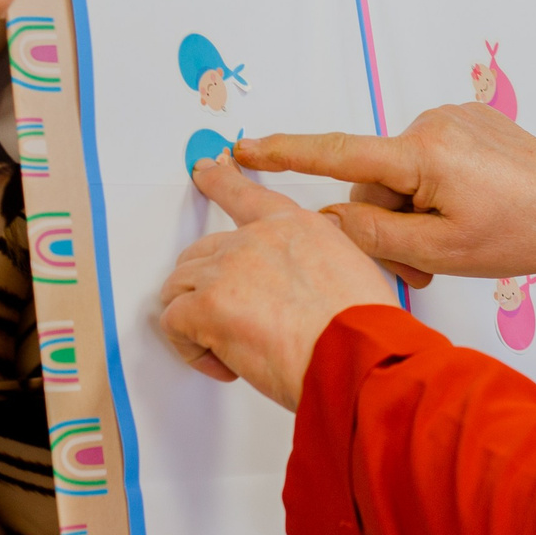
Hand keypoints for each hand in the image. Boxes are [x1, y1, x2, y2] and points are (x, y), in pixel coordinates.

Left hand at [159, 159, 401, 409]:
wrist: (358, 355)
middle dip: (206, 286)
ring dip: (195, 317)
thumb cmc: (362, 331)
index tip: (204, 170)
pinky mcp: (207, 304)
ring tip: (227, 345)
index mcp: (294, 227)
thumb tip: (297, 292)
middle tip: (227, 318)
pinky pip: (173, 323)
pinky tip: (225, 364)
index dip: (219, 181)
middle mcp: (256, 238)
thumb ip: (311, 268)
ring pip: (180, 285)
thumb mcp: (350, 276)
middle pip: (202, 251)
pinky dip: (192, 350)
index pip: (245, 194)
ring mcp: (227, 268)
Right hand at [237, 104, 535, 288]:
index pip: (336, 153)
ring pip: (401, 175)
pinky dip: (435, 191)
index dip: (284, 154)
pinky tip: (471, 212)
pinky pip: (429, 160)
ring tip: (452, 247)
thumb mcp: (439, 252)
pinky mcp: (469, 120)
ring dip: (413, 212)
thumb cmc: (520, 233)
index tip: (243, 148)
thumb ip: (373, 235)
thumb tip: (328, 218)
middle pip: (374, 182)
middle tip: (422, 271)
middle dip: (387, 225)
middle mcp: (431, 125)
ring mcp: (452, 118)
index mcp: (421, 155)